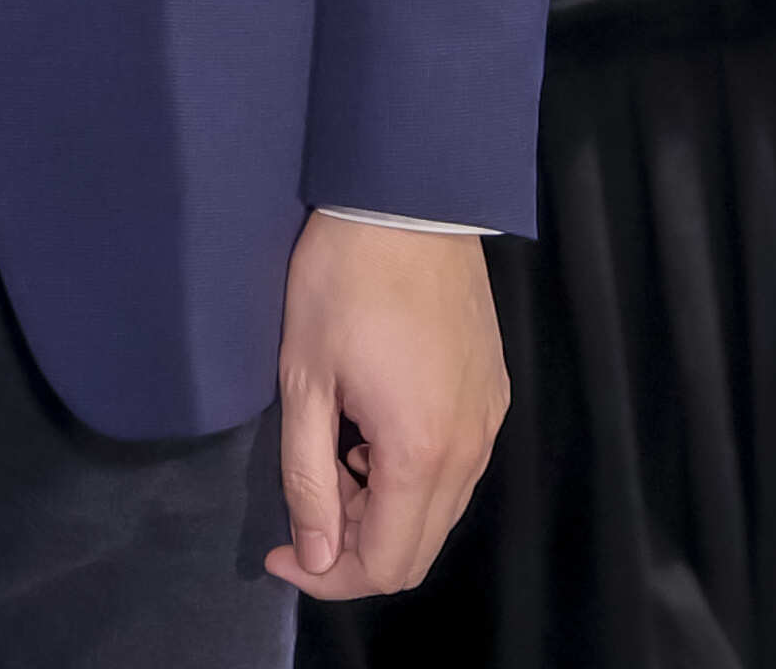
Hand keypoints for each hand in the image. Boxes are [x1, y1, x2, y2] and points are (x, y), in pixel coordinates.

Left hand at [265, 211, 503, 600]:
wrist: (407, 201)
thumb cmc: (342, 281)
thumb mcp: (304, 380)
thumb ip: (309, 479)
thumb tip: (316, 555)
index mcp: (421, 452)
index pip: (386, 563)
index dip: (328, 575)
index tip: (280, 553)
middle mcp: (471, 449)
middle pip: (419, 549)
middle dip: (354, 546)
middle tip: (306, 500)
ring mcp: (490, 422)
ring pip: (441, 511)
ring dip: (383, 511)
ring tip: (333, 456)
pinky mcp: (495, 395)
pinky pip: (459, 469)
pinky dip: (413, 476)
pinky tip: (371, 429)